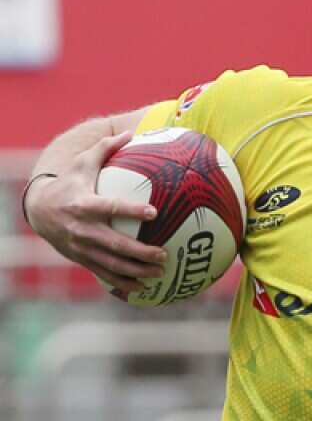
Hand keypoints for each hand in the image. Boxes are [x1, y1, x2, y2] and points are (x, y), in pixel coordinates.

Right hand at [25, 131, 165, 292]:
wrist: (39, 210)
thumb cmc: (70, 183)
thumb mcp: (83, 164)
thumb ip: (106, 149)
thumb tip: (132, 131)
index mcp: (85, 204)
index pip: (111, 208)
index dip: (131, 210)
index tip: (154, 212)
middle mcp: (83, 229)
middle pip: (115, 245)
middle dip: (140, 253)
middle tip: (164, 255)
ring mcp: (81, 247)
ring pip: (111, 265)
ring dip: (136, 272)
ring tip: (160, 274)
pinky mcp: (81, 259)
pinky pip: (104, 274)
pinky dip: (123, 283)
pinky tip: (143, 289)